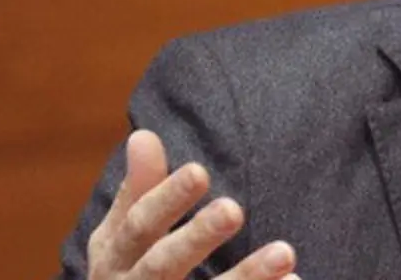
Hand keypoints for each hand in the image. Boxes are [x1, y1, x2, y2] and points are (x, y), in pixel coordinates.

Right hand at [87, 130, 299, 279]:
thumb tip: (143, 134)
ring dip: (246, 278)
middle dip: (197, 237)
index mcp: (115, 259)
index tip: (200, 171)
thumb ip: (139, 189)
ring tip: (286, 252)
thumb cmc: (129, 273)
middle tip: (235, 209)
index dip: (167, 198)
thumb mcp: (122, 235)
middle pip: (164, 266)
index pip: (139, 225)